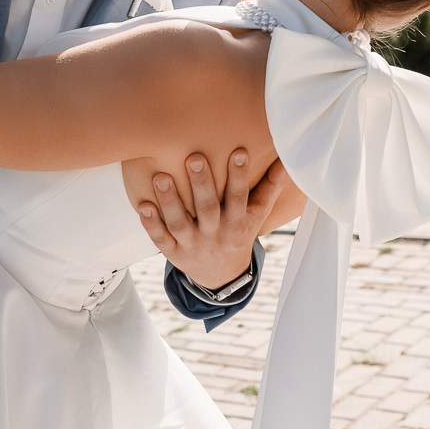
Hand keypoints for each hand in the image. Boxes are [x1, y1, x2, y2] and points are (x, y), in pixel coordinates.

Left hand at [137, 149, 288, 289]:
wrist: (221, 277)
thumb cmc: (239, 232)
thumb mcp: (256, 215)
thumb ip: (269, 187)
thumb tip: (287, 160)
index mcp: (237, 223)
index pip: (239, 197)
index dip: (239, 176)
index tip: (238, 152)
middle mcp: (215, 234)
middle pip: (208, 209)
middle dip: (202, 183)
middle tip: (193, 157)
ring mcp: (192, 245)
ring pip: (180, 223)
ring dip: (169, 201)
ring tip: (161, 177)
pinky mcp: (173, 252)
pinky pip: (161, 239)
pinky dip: (151, 224)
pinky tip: (142, 205)